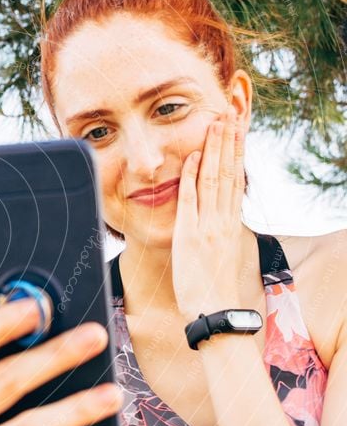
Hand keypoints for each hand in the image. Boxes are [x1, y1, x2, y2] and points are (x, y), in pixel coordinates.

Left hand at [172, 109, 246, 319]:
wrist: (214, 312)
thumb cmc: (214, 287)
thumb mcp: (221, 252)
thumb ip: (219, 230)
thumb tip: (218, 217)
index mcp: (230, 223)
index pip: (235, 179)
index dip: (236, 152)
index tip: (237, 129)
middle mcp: (222, 220)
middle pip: (227, 172)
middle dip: (228, 140)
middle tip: (229, 112)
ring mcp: (207, 226)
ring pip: (212, 180)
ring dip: (213, 150)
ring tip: (215, 123)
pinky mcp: (189, 235)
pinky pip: (189, 201)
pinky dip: (188, 177)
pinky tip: (189, 157)